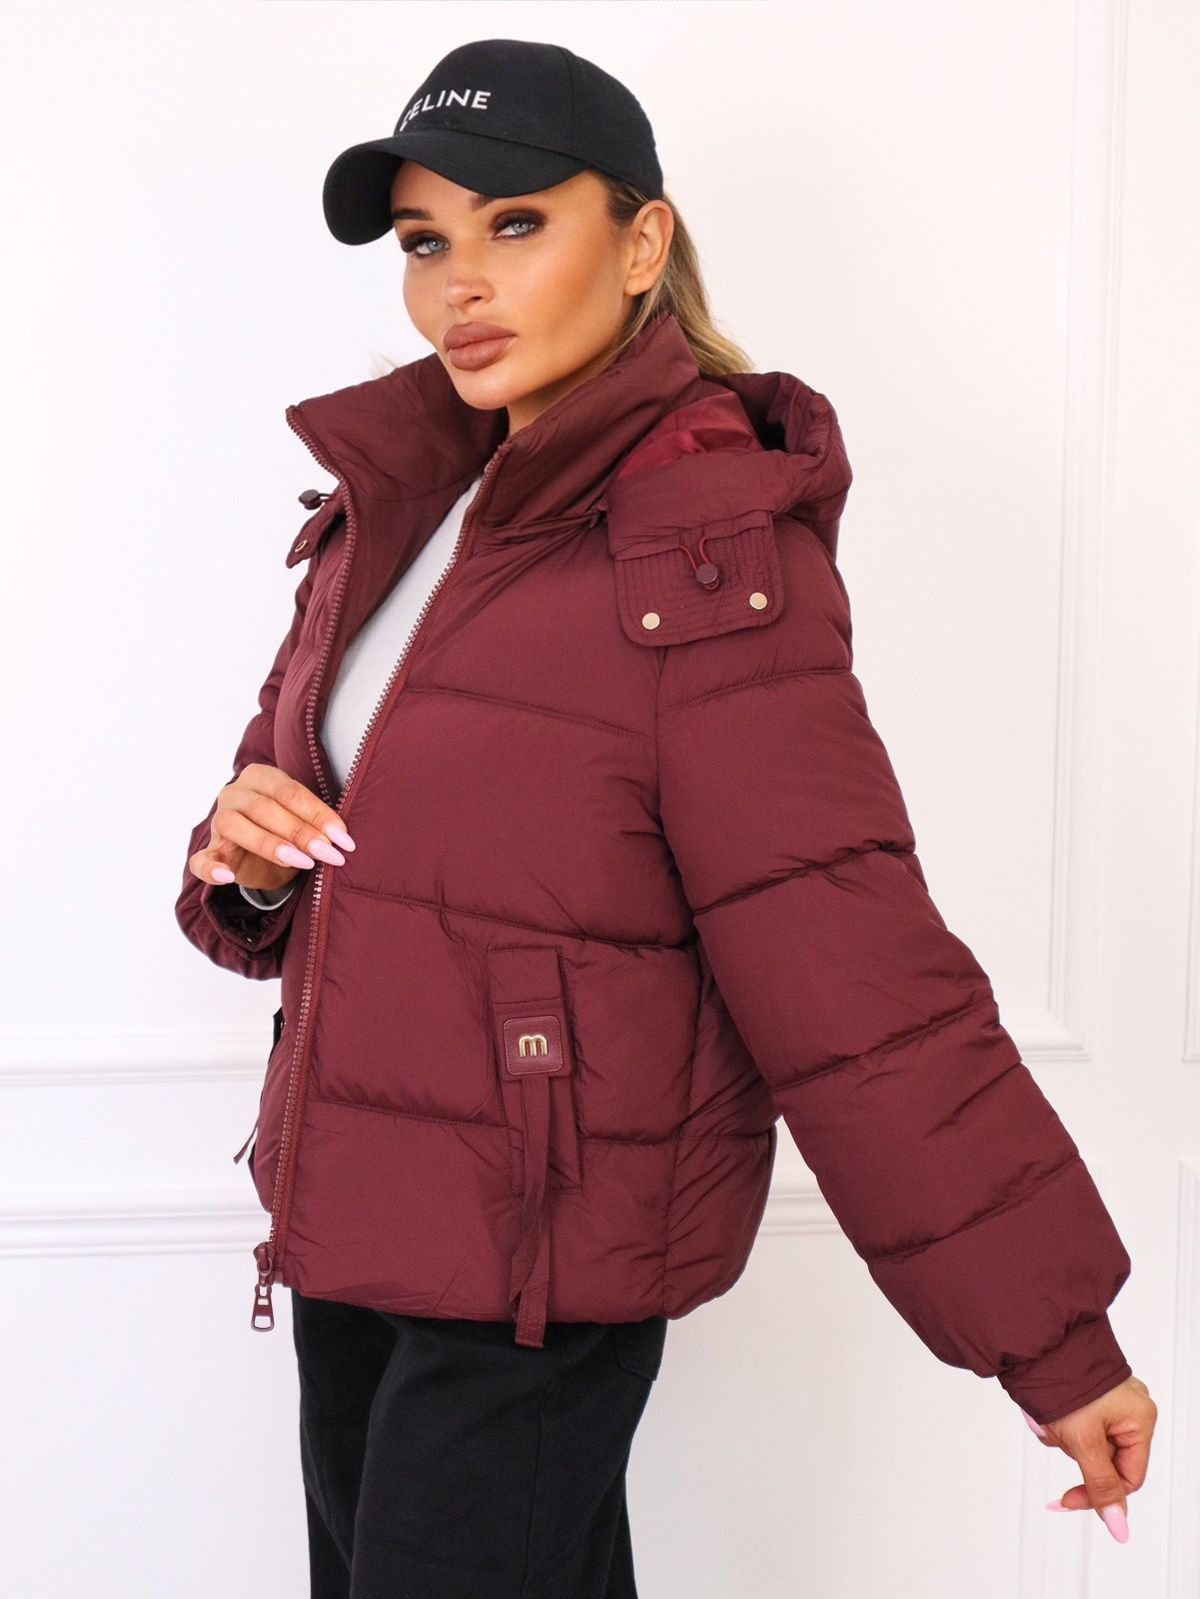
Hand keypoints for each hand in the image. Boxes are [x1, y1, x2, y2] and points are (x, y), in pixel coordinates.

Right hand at [188, 762, 355, 890]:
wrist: (264, 853)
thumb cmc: (288, 828)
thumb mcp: (304, 820)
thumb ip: (316, 824)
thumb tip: (340, 840)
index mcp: (260, 776)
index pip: (289, 792)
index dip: (317, 814)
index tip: (343, 838)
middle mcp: (234, 793)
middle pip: (264, 808)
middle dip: (300, 832)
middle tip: (328, 853)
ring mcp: (218, 820)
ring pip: (235, 826)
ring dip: (270, 845)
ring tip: (301, 862)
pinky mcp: (210, 850)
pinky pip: (201, 860)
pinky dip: (211, 869)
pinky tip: (227, 877)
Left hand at [1019, 1374, 1156, 1542]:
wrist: (1036, 1343)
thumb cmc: (1065, 1380)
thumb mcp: (1084, 1441)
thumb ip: (1100, 1485)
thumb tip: (1118, 1526)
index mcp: (1140, 1419)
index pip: (1127, 1477)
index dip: (1097, 1493)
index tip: (1066, 1499)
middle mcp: (1130, 1408)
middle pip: (1104, 1460)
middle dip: (1075, 1452)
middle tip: (1058, 1432)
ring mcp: (1109, 1400)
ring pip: (1086, 1443)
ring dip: (1063, 1437)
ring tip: (1050, 1416)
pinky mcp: (1088, 1394)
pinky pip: (1077, 1425)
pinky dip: (1059, 1423)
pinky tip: (1047, 1410)